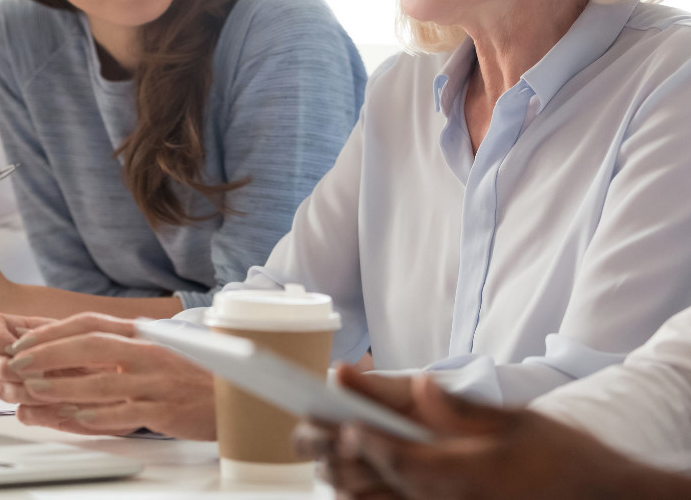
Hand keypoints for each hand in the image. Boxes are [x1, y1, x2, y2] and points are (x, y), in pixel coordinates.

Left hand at [0, 311, 216, 439]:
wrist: (236, 392)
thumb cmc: (192, 373)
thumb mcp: (156, 350)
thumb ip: (121, 347)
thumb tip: (76, 348)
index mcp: (142, 335)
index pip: (90, 324)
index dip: (54, 330)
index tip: (26, 340)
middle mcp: (147, 352)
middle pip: (89, 346)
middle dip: (49, 353)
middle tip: (19, 362)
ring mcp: (155, 382)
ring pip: (100, 381)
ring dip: (63, 385)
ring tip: (34, 390)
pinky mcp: (164, 410)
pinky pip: (124, 412)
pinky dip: (97, 415)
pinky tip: (75, 417)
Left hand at [315, 366, 653, 499]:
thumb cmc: (563, 458)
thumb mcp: (516, 422)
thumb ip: (461, 409)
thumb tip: (423, 383)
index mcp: (463, 475)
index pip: (394, 458)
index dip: (359, 439)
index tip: (336, 420)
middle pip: (372, 487)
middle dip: (337, 458)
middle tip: (308, 429)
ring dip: (349, 480)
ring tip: (327, 449)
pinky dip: (372, 498)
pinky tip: (360, 478)